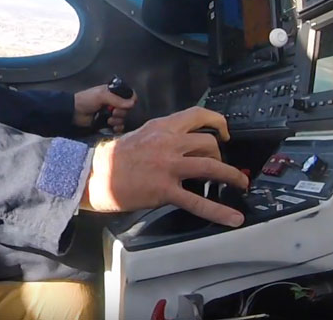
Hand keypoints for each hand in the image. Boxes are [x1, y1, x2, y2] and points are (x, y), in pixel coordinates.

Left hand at [73, 82, 136, 131]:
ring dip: (118, 120)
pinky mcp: (108, 123)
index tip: (127, 105)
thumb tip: (133, 103)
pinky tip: (112, 127)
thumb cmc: (86, 100)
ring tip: (108, 119)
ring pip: (123, 118)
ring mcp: (111, 113)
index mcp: (113, 93)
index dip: (131, 100)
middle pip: (128, 108)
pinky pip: (119, 127)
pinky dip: (118, 128)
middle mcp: (114, 102)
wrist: (74, 113)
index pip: (129, 95)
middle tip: (112, 111)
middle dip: (121, 112)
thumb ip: (117, 99)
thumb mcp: (101, 96)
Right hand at [81, 106, 248, 226]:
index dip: (218, 122)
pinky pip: (197, 201)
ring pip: (211, 166)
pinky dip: (219, 211)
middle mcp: (168, 143)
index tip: (224, 132)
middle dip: (221, 155)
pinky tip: (232, 218)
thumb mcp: (139, 134)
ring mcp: (168, 166)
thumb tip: (181, 144)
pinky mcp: (164, 190)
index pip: (198, 115)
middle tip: (221, 166)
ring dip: (232, 176)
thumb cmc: (112, 157)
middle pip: (209, 142)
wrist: (92, 174)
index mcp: (162, 127)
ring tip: (240, 184)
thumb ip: (162, 136)